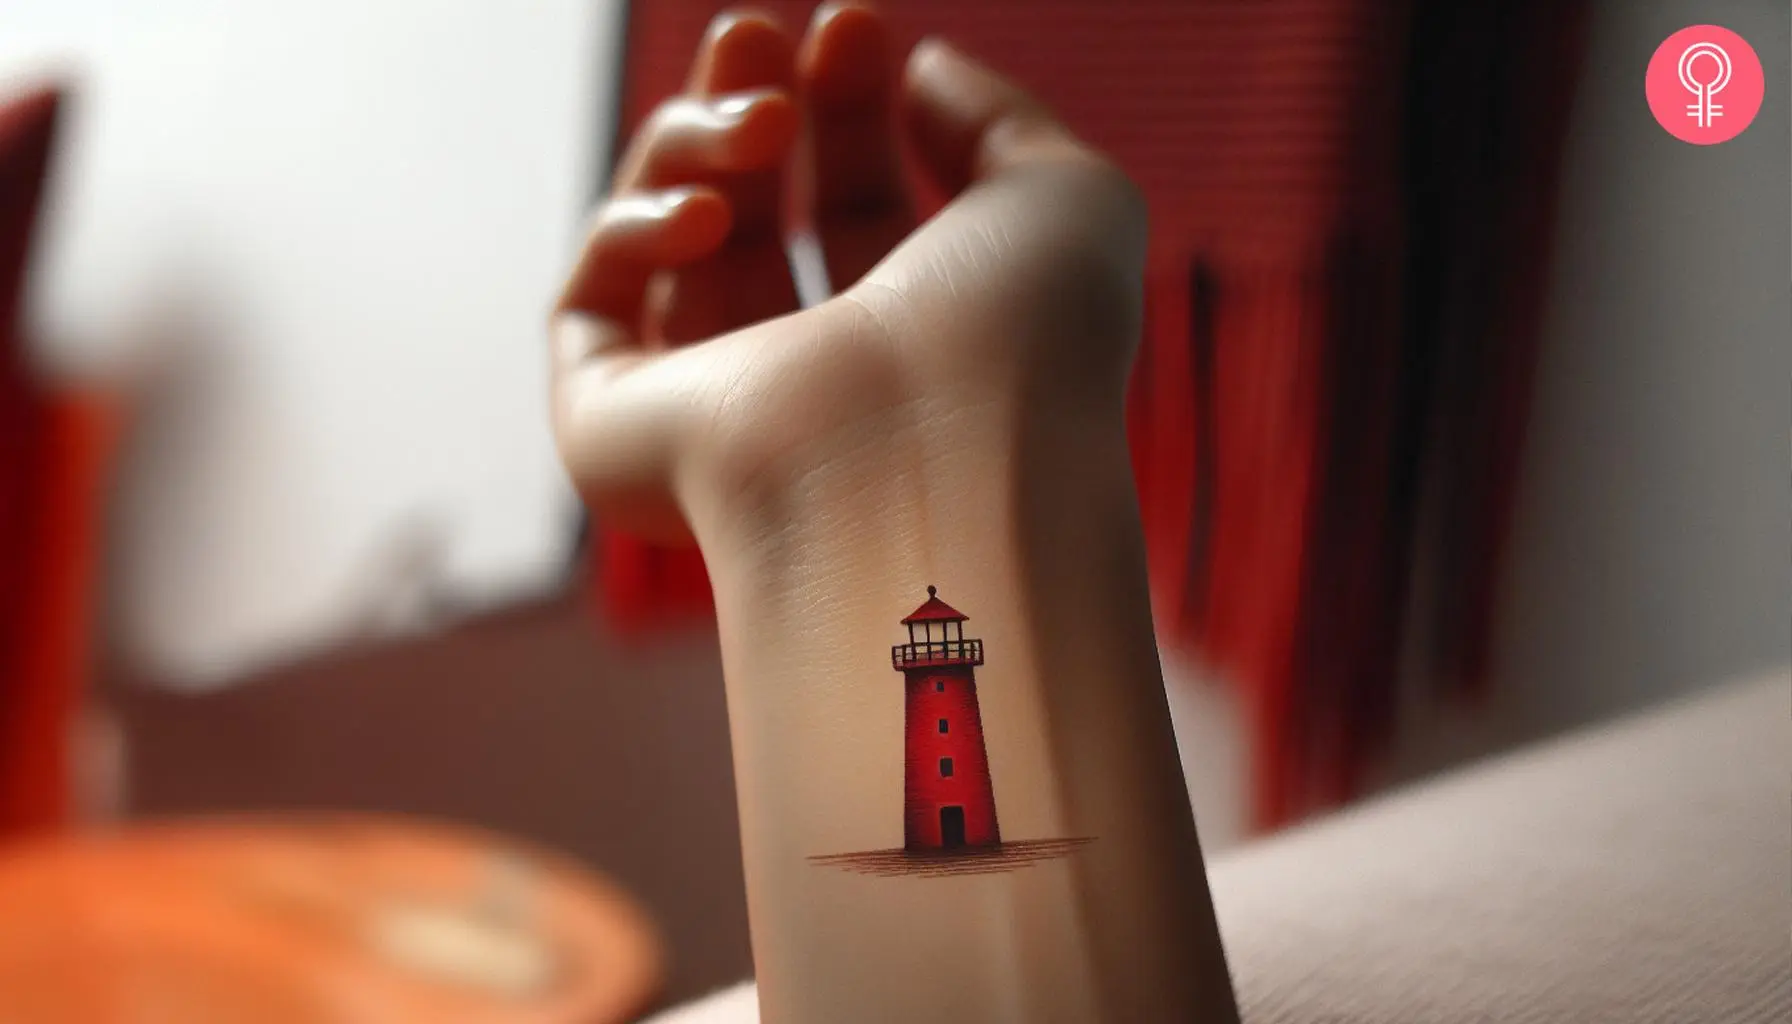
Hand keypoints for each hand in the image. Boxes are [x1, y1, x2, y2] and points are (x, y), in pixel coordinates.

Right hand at [551, 4, 1145, 546]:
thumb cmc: (1023, 345)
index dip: (848, 104)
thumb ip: (995, 118)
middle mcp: (805, 386)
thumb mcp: (1060, 198)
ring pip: (666, 234)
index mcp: (907, 347)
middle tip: (754, 27)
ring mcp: (704, 411)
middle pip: (752, 211)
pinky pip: (592, 296)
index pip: (856, 208)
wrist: (931, 467)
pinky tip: (706, 214)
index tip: (854, 23)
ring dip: (698, 141)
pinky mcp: (611, 429)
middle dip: (750, 99)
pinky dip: (636, 224)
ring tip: (762, 124)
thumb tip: (921, 66)